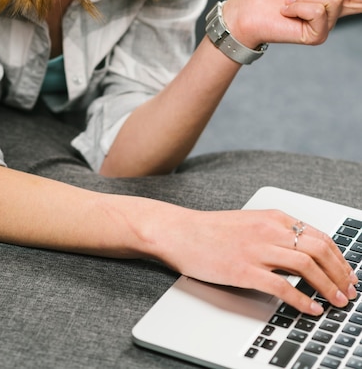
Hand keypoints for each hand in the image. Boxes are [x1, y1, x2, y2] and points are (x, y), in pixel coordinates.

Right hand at [161, 208, 357, 314]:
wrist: (180, 232)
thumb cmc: (212, 230)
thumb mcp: (250, 221)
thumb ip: (276, 232)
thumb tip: (304, 252)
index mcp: (272, 217)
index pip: (319, 235)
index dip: (339, 257)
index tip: (347, 273)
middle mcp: (268, 230)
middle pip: (319, 249)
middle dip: (340, 273)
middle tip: (349, 290)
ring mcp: (256, 250)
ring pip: (306, 265)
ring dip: (328, 286)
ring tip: (337, 301)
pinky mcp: (244, 270)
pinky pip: (282, 286)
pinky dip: (302, 299)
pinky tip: (311, 309)